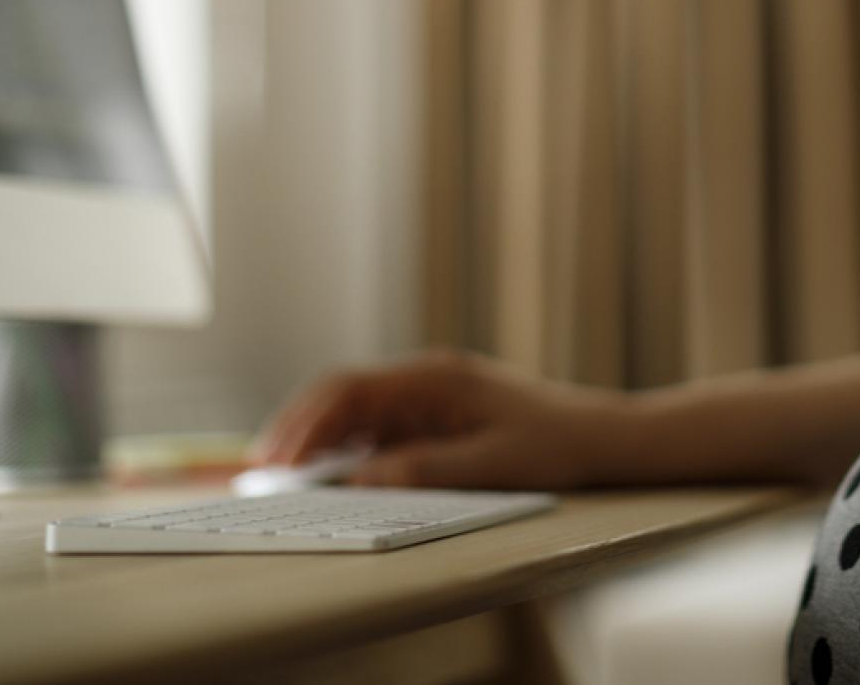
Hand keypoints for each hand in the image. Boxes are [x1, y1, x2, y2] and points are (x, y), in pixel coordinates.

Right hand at [252, 347, 628, 489]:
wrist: (596, 433)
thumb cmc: (551, 443)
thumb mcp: (490, 465)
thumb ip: (424, 469)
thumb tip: (360, 481)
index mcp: (433, 378)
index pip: (350, 389)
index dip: (307, 423)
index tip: (281, 459)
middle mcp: (423, 379)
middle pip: (341, 393)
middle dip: (298, 426)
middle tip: (263, 468)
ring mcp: (425, 394)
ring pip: (353, 408)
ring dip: (317, 436)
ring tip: (282, 474)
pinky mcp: (431, 413)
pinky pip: (376, 424)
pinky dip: (345, 445)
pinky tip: (327, 472)